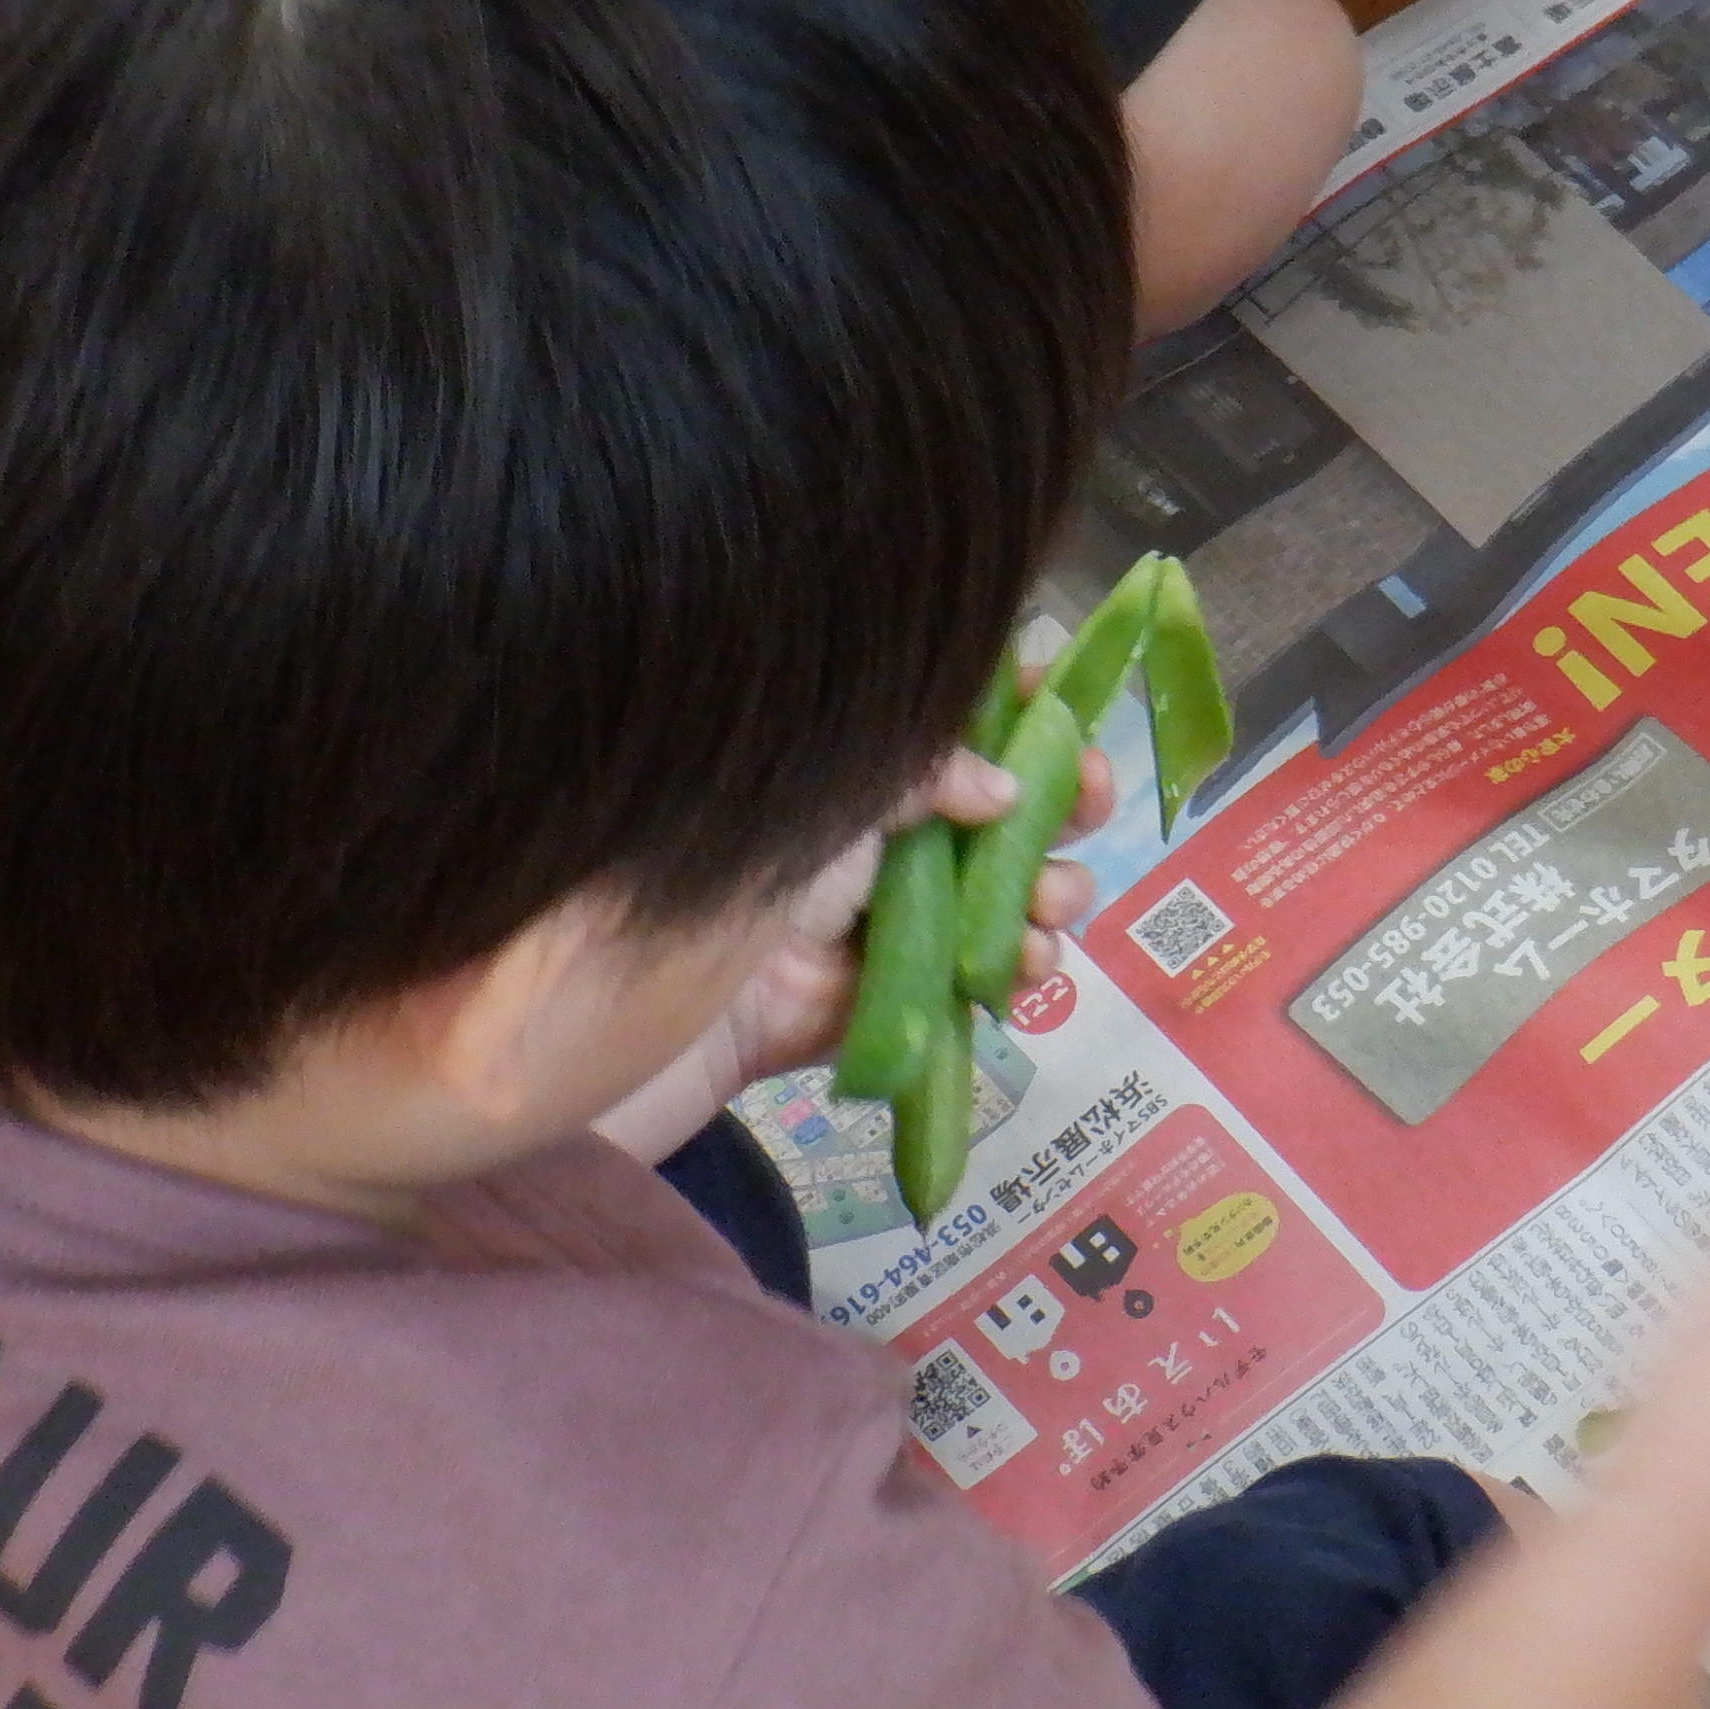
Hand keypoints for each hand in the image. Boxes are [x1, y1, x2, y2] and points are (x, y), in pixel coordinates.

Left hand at [586, 740, 1111, 1154]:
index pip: (935, 722)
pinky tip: (1032, 968)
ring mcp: (853, 926)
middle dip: (1053, 802)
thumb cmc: (718, 869)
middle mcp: (848, 838)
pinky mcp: (857, 1009)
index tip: (1065, 695)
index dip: (1008, 703)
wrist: (612, 1013)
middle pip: (977, 809)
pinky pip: (953, 990)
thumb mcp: (826, 793)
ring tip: (1060, 905)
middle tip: (1096, 800)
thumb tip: (1003, 791)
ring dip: (1044, 894)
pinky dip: (1007, 977)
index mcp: (834, 772)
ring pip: (982, 902)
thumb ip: (920, 775)